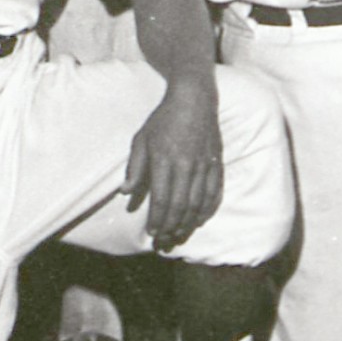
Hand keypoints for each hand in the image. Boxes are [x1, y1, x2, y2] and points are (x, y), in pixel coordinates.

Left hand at [123, 77, 222, 249]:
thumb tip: (125, 192)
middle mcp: (186, 165)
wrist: (194, 99)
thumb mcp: (141, 139)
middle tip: (164, 241)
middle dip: (171, 227)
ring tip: (179, 235)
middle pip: (180, 206)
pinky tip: (200, 219)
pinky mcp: (216, 162)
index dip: (157, 220)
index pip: (162, 199)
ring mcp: (204, 164)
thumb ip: (135, 167)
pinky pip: (215, 191)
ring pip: (198, 202)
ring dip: (188, 223)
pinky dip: (208, 208)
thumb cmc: (164, 119)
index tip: (152, 232)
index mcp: (165, 159)